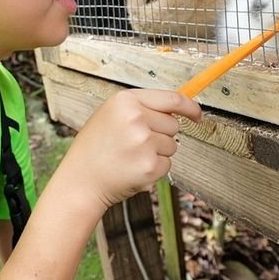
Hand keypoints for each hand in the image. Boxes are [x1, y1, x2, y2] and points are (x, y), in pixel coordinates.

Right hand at [58, 89, 200, 209]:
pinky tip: (133, 169)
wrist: (81, 180)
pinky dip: (154, 169)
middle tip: (134, 144)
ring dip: (157, 153)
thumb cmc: (94, 148)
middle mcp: (137, 118)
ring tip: (130, 157)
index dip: (190, 107)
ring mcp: (144, 142)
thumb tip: (176, 108)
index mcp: (126, 101)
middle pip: (173, 125)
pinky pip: (167, 164)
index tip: (197, 114)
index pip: (172, 99)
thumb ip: (141, 107)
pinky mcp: (150, 166)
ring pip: (172, 145)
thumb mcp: (110, 115)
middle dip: (160, 134)